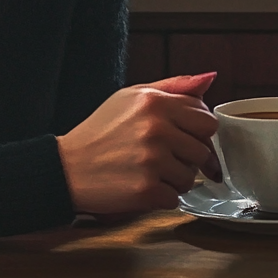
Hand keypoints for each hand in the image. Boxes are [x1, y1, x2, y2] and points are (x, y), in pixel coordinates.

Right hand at [57, 72, 219, 214]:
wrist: (68, 167)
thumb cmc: (101, 131)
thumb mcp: (132, 96)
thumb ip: (174, 86)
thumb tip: (209, 79)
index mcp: (156, 102)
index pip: (206, 118)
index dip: (196, 131)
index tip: (182, 137)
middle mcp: (157, 128)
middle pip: (203, 149)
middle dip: (189, 156)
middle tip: (166, 156)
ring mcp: (152, 160)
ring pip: (191, 176)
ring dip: (176, 178)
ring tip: (150, 170)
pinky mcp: (146, 189)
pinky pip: (175, 197)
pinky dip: (161, 196)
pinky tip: (142, 185)